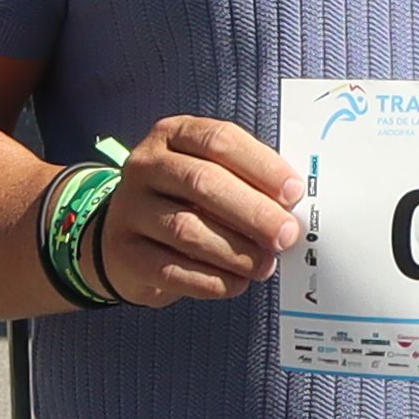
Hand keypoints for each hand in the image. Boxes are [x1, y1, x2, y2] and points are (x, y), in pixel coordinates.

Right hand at [86, 113, 299, 309]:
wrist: (128, 237)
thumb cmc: (187, 201)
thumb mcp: (212, 174)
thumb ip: (247, 180)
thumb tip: (292, 205)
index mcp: (173, 135)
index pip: (220, 140)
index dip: (261, 166)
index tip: (294, 193)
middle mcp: (145, 166)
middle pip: (203, 182)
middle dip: (253, 212)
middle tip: (286, 235)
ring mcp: (129, 208)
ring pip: (186, 229)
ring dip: (235, 251)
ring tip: (264, 265)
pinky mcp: (124, 251)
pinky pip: (170, 269)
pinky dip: (210, 280)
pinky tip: (235, 283)